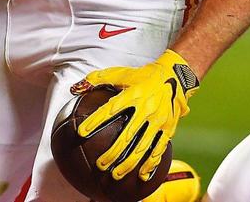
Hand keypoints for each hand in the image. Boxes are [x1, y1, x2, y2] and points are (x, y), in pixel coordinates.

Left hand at [71, 49, 198, 180]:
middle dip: (113, 152)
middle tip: (100, 165)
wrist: (175, 76)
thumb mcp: (121, 73)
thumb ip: (98, 79)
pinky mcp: (168, 128)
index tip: (81, 133)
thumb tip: (74, 89)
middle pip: (127, 135)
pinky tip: (142, 176)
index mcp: (133, 94)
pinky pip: (159, 148)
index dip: (95, 121)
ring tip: (116, 174)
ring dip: (129, 162)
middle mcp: (146, 108)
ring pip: (142, 146)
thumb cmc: (143, 76)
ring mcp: (158, 120)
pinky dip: (151, 163)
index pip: (110, 110)